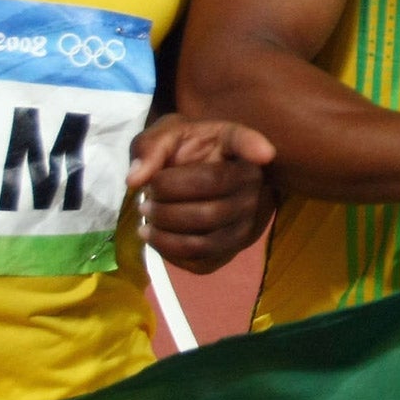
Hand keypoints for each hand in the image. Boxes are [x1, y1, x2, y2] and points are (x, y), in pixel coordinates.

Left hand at [127, 114, 277, 272]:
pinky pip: (201, 261)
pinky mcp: (233, 248)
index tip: (265, 154)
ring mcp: (247, 219)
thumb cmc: (182, 151)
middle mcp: (251, 183)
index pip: (245, 143)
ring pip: (205, 240)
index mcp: (233, 144)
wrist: (196, 177)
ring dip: (165, 233)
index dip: (255, 148)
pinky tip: (158, 236)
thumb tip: (134, 180)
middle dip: (165, 207)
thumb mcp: (162, 138)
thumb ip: (148, 150)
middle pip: (210, 207)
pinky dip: (170, 252)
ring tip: (147, 219)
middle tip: (145, 200)